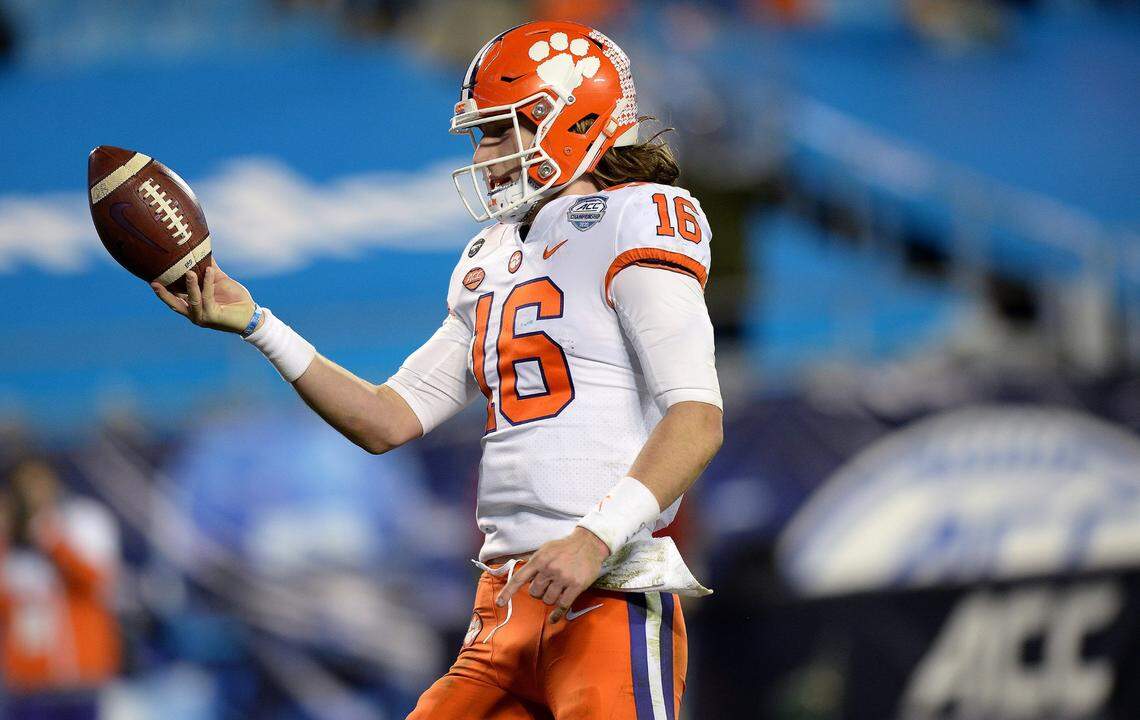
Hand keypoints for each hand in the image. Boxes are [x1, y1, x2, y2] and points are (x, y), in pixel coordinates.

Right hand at [151, 264, 257, 333]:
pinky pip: (208, 297)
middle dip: (163, 294)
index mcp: (192, 305)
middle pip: (174, 304)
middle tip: (153, 282)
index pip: (174, 297)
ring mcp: (202, 317)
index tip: (151, 276)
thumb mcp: (218, 281)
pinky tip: (210, 271)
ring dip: (190, 285)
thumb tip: (202, 250)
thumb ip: (209, 269)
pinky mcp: (212, 317)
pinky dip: (208, 284)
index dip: (162, 288)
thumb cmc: (235, 299)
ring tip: (189, 272)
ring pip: (192, 299)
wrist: (251, 315)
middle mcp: (194, 313)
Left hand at [496, 526, 610, 622]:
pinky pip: (562, 605)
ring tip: (557, 589)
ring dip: (550, 598)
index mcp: (539, 560)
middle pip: (535, 593)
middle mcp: (549, 569)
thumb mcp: (545, 549)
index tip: (500, 603)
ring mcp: (563, 578)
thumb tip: (520, 575)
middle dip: (538, 592)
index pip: (519, 578)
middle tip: (547, 585)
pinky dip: (557, 614)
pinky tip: (554, 619)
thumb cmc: (564, 547)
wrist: (588, 543)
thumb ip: (533, 562)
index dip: (508, 592)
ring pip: (548, 600)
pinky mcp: (576, 586)